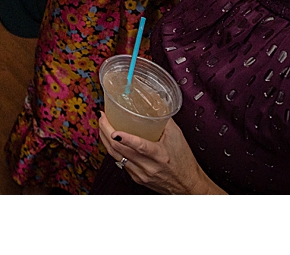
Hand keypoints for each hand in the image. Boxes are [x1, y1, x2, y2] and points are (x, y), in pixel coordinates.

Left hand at [97, 113, 223, 194]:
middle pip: (119, 150)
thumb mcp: (177, 137)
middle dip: (106, 131)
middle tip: (102, 117)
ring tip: (102, 125)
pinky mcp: (136, 178)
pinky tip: (110, 140)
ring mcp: (140, 174)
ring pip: (115, 156)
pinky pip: (119, 162)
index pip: (139, 146)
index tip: (114, 129)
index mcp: (159, 156)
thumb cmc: (184, 162)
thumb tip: (153, 103)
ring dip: (106, 139)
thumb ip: (164, 120)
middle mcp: (148, 166)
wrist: (187, 185)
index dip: (125, 138)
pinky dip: (113, 149)